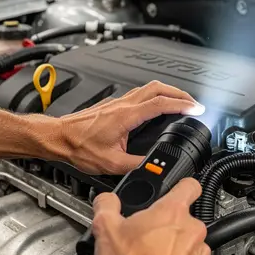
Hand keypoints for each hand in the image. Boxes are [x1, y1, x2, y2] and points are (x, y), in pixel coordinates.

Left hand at [55, 81, 202, 174]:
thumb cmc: (77, 147)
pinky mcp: (113, 105)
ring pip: (148, 88)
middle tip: (193, 103)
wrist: (58, 138)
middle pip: (158, 87)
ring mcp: (118, 102)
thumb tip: (152, 166)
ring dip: (168, 93)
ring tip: (180, 102)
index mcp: (126, 115)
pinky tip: (157, 106)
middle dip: (179, 93)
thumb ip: (135, 165)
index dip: (181, 105)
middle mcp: (123, 104)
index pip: (160, 103)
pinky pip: (140, 94)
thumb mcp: (111, 163)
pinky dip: (155, 96)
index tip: (196, 109)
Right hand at [91, 178, 211, 254]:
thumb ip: (107, 204)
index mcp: (172, 212)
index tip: (177, 190)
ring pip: (190, 245)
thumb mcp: (105, 228)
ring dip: (176, 249)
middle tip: (148, 238)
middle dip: (169, 226)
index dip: (182, 186)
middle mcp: (192, 231)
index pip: (190, 185)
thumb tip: (106, 200)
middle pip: (185, 220)